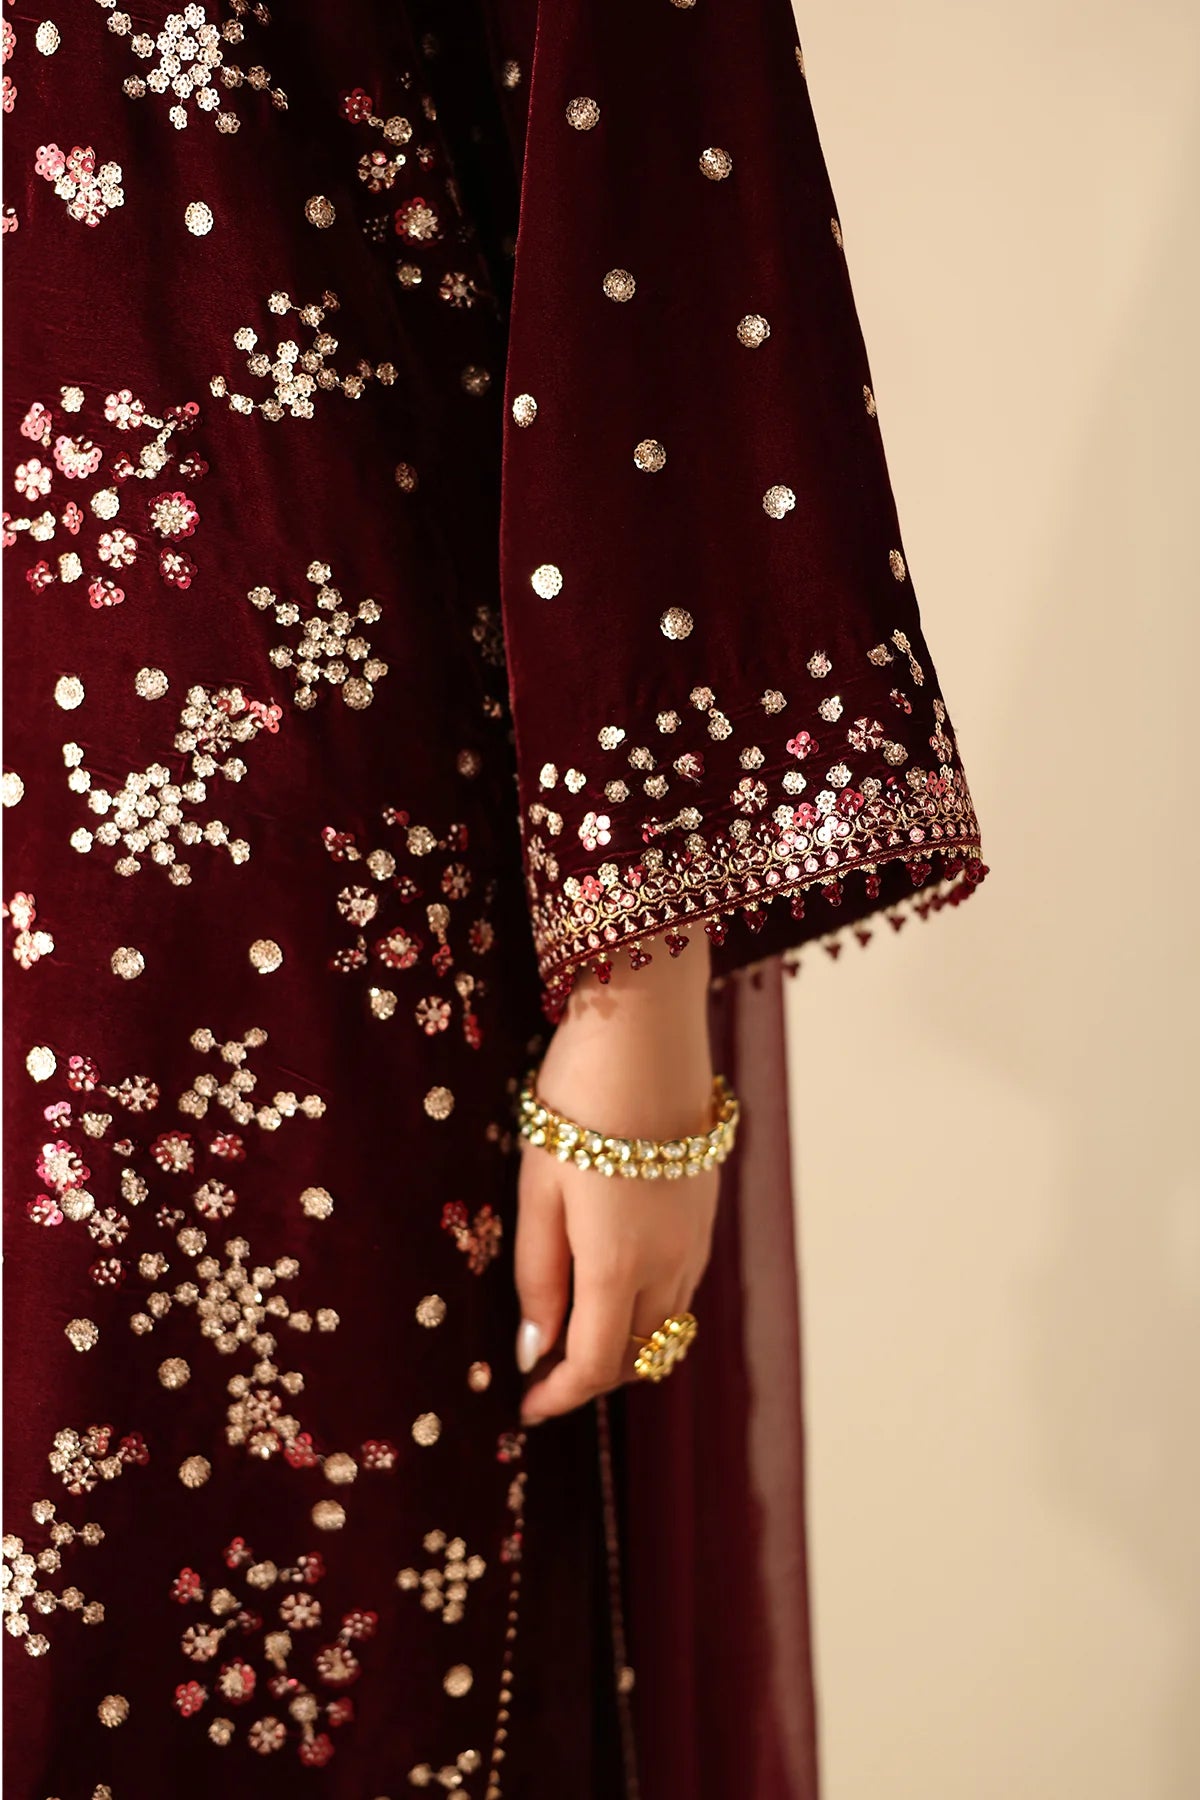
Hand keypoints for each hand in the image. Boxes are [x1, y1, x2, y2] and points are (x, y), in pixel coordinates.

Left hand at [514, 936, 718, 1425]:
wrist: (649, 1033)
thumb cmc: (579, 1104)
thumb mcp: (537, 1189)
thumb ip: (538, 1274)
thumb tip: (533, 1347)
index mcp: (618, 1266)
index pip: (595, 1365)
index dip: (558, 1397)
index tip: (525, 1406)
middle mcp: (668, 1265)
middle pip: (637, 1355)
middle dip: (592, 1375)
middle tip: (543, 1370)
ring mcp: (695, 1238)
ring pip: (666, 1324)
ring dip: (624, 1343)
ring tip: (575, 1329)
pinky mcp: (706, 1211)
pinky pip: (682, 1286)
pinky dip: (649, 1307)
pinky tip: (616, 1280)